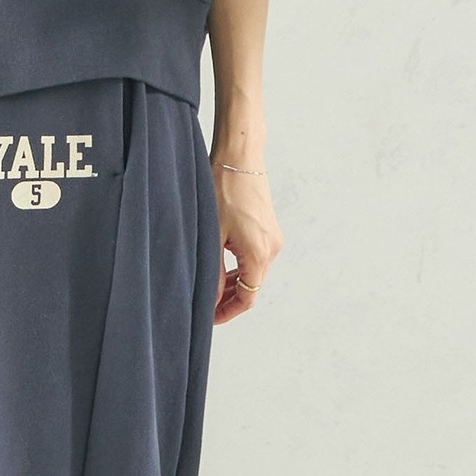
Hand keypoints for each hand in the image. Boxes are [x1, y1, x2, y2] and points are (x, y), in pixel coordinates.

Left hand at [211, 164, 283, 323]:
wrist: (239, 157)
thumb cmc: (222, 191)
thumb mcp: (211, 238)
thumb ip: (211, 273)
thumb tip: (208, 300)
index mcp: (259, 254)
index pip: (248, 298)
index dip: (227, 312)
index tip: (208, 318)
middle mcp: (272, 248)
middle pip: (252, 287)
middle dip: (228, 299)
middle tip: (203, 303)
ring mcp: (272, 238)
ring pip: (253, 274)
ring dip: (233, 283)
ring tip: (208, 286)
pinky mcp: (268, 229)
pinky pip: (255, 258)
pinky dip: (239, 268)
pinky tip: (220, 268)